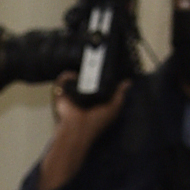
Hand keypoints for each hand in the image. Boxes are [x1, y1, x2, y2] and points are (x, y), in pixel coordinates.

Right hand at [38, 73, 128, 189]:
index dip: (103, 77)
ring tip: (84, 65)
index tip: (108, 66)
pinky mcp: (61, 95)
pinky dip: (66, 77)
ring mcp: (71, 97)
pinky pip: (61, 82)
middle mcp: (83, 99)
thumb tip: (128, 82)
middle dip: (90, 70)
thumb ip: (120, 95)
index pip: (99, 86)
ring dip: (77, 72)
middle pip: (86, 80)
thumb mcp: (113, 108)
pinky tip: (74, 75)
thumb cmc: (95, 122)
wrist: (77, 129)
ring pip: (73, 79)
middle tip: (96, 60)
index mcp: (95, 102)